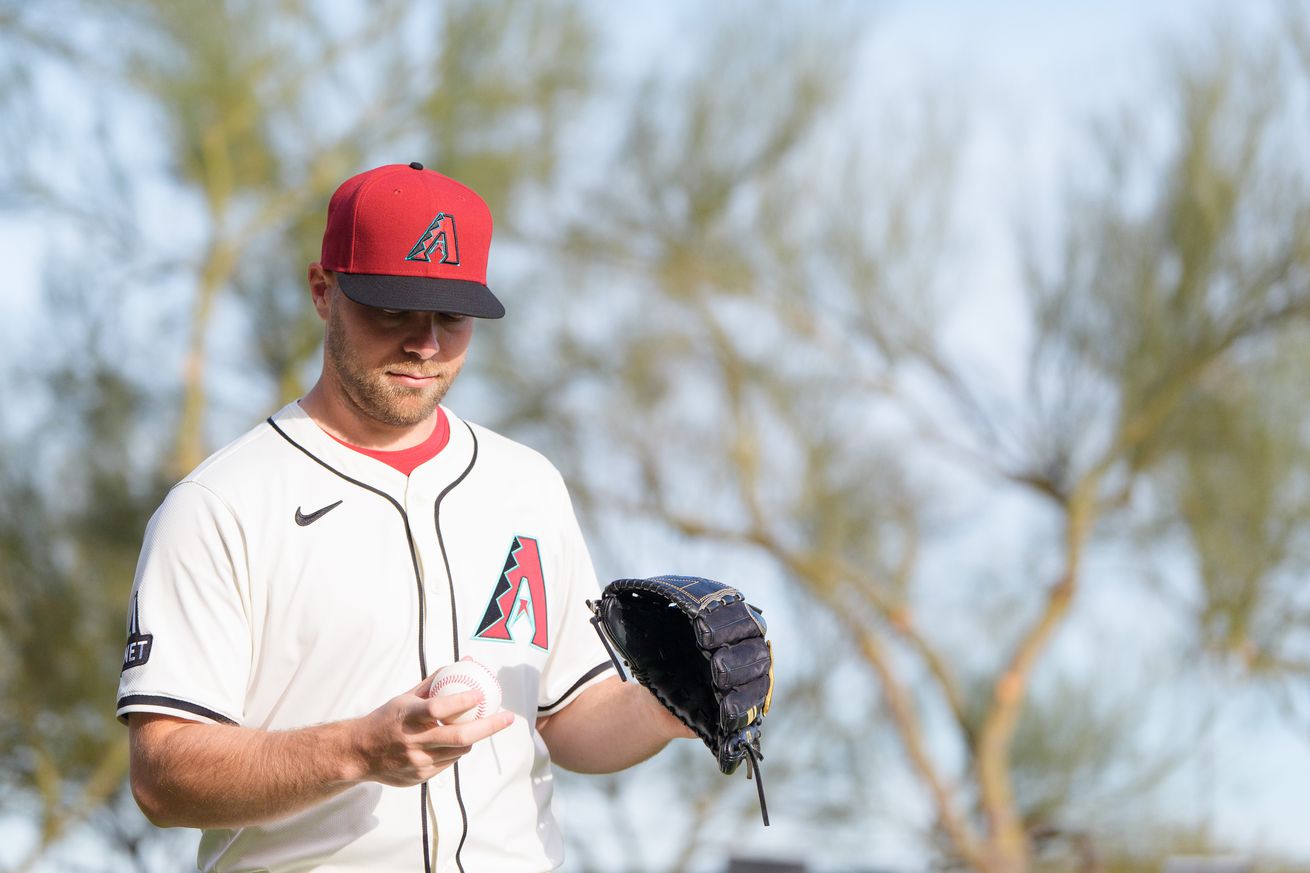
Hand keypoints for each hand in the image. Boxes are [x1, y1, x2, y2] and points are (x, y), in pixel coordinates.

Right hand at [351, 674, 514, 786]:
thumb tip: (466, 662)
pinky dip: (457, 750)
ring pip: (459, 751)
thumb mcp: (407, 697)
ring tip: (483, 726)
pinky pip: (449, 762)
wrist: (359, 753)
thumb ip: (437, 682)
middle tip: (508, 717)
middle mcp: (412, 741)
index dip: (462, 701)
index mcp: (407, 716)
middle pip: (458, 737)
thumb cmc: (388, 719)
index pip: (438, 708)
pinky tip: (456, 742)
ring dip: (474, 738)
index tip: (480, 693)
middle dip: (489, 727)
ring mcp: (417, 762)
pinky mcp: (420, 777)